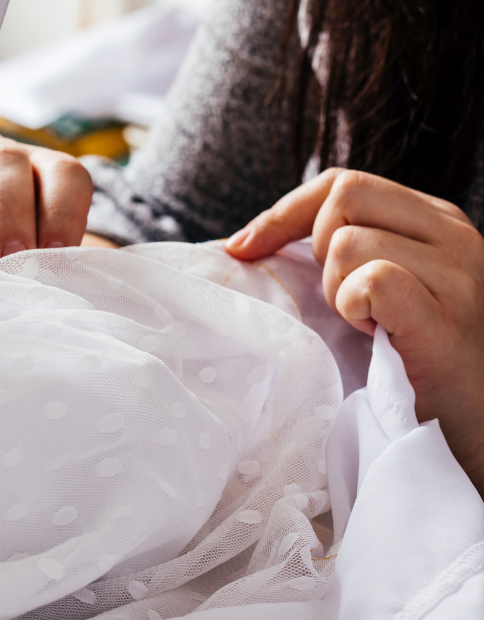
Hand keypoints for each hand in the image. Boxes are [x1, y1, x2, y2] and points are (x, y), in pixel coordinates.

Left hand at [226, 168, 483, 490]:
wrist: (476, 432)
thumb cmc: (413, 366)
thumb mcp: (382, 293)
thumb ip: (344, 256)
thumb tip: (242, 244)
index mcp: (435, 223)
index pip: (343, 182)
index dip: (284, 212)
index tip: (245, 249)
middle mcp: (454, 237)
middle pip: (345, 196)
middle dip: (318, 249)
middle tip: (339, 303)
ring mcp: (457, 276)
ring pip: (351, 242)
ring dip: (337, 291)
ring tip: (367, 327)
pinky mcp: (446, 320)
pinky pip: (374, 280)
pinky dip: (354, 307)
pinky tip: (374, 335)